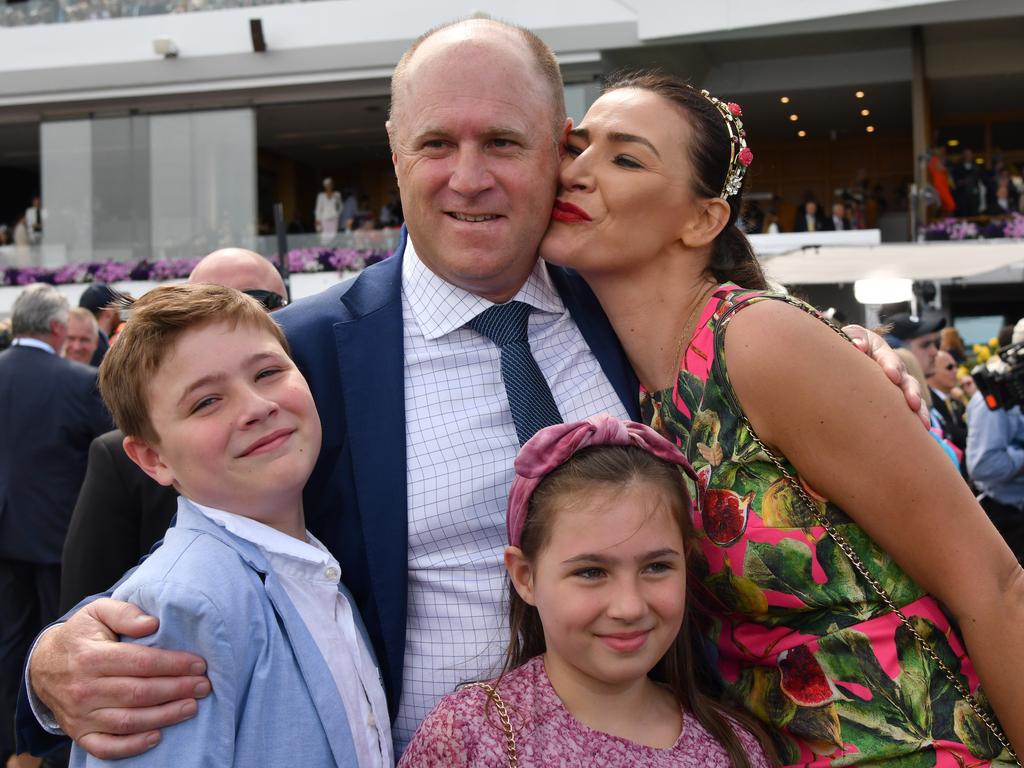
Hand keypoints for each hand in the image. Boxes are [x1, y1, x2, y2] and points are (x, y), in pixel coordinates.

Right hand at [30, 599, 209, 759]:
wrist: (42, 665)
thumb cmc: (81, 636)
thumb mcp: (97, 612)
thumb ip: (125, 612)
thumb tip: (152, 623)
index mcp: (91, 657)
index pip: (140, 663)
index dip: (173, 664)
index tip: (199, 664)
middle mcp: (84, 689)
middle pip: (138, 693)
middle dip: (176, 690)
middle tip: (204, 686)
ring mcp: (80, 715)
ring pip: (127, 721)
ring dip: (163, 716)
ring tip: (191, 707)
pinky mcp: (79, 733)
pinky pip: (105, 747)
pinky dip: (131, 747)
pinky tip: (157, 737)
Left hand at [843, 324, 929, 427]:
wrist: (844, 357)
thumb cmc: (844, 345)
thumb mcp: (847, 336)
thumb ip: (853, 338)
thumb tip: (858, 346)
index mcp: (880, 351)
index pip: (888, 358)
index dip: (891, 366)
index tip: (893, 376)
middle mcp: (894, 369)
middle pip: (906, 380)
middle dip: (910, 391)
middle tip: (911, 403)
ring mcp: (897, 386)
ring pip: (912, 398)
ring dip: (918, 410)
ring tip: (922, 424)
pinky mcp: (896, 401)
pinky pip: (909, 413)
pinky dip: (915, 423)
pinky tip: (921, 434)